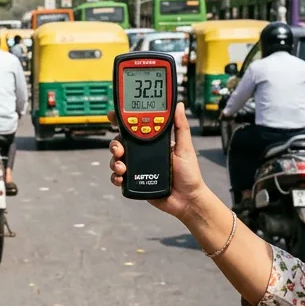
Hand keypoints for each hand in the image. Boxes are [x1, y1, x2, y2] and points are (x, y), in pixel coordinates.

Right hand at [107, 103, 208, 219]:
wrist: (187, 200)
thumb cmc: (189, 174)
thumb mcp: (186, 148)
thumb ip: (181, 127)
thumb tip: (179, 106)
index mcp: (154, 142)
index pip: (136, 128)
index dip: (123, 121)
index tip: (114, 115)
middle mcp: (143, 153)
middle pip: (121, 142)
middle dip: (115, 143)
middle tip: (119, 148)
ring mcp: (138, 167)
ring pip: (117, 158)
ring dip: (114, 160)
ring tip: (122, 167)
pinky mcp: (135, 181)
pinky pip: (119, 176)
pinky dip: (116, 176)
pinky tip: (121, 177)